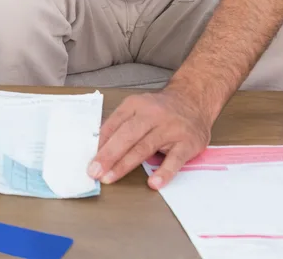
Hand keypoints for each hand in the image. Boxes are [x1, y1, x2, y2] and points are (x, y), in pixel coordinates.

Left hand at [88, 87, 212, 189]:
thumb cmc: (161, 110)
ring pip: (145, 147)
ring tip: (110, 177)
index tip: (88, 159)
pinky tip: (153, 183)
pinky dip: (164, 172)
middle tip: (94, 171)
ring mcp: (171, 128)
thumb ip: (119, 124)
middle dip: (108, 155)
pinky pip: (175, 159)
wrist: (194, 100)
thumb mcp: (137, 108)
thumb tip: (97, 147)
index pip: (114, 124)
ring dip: (125, 164)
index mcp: (136, 104)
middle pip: (127, 135)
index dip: (100, 142)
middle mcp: (153, 114)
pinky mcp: (188, 143)